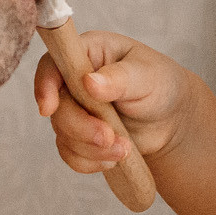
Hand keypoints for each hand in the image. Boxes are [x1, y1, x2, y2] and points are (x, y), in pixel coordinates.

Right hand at [33, 32, 189, 172]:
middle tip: (109, 137)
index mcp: (87, 53)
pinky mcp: (79, 135)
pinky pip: (71, 154)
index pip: (52, 64)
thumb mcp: (146, 76)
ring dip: (91, 148)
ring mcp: (75, 109)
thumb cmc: (160, 85)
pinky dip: (91, 161)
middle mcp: (74, 81)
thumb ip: (119, 78)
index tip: (49, 108)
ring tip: (124, 150)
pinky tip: (114, 159)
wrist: (171, 119)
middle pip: (57, 107)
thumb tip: (89, 82)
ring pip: (64, 134)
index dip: (45, 85)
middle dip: (81, 127)